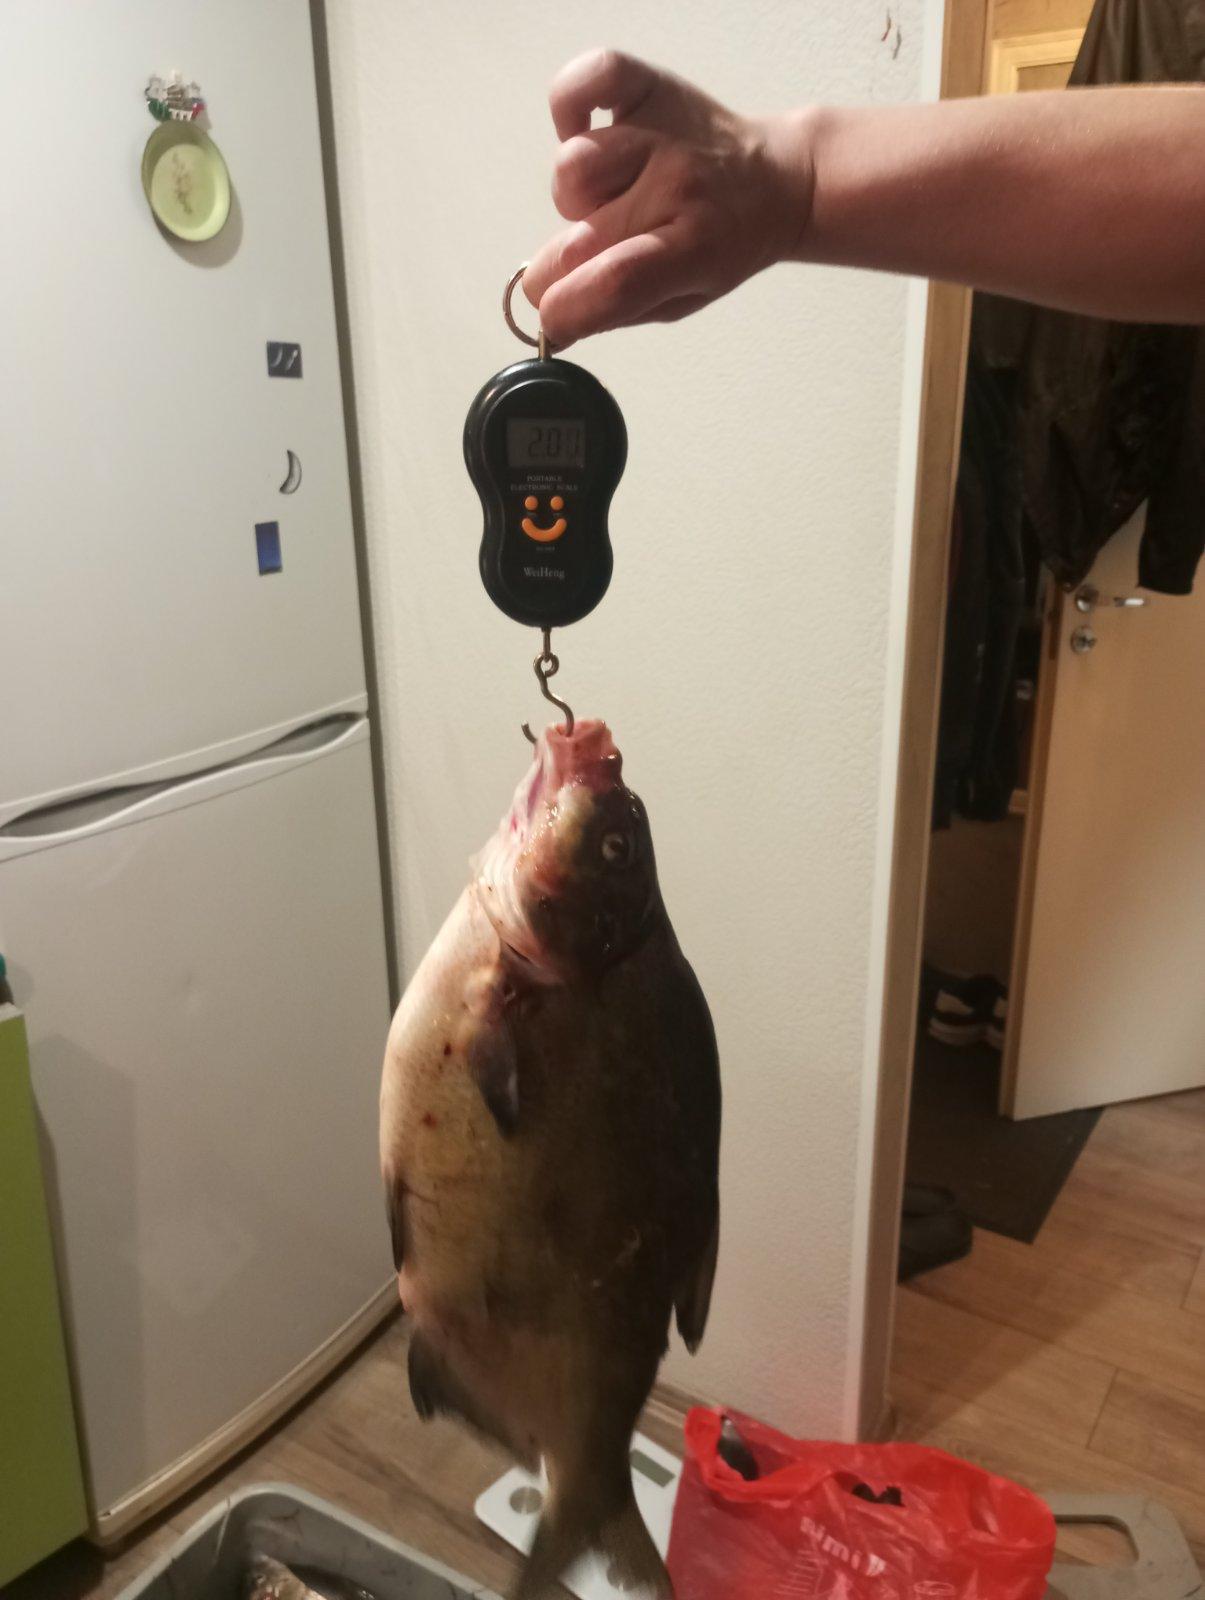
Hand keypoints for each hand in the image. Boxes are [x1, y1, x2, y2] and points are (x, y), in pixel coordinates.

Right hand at [523, 50, 812, 347]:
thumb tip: (551, 324)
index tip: (552, 318)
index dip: (564, 310)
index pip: (614, 284)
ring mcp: (661, 132)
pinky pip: (586, 79)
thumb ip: (618, 310)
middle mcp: (679, 186)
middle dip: (558, 268)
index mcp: (694, 250)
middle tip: (584, 264)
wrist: (777, 183)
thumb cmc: (721, 249)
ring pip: (573, 168)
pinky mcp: (648, 84)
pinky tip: (587, 133)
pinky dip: (569, 106)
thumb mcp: (684, 299)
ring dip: (574, 198)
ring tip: (607, 198)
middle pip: (581, 238)